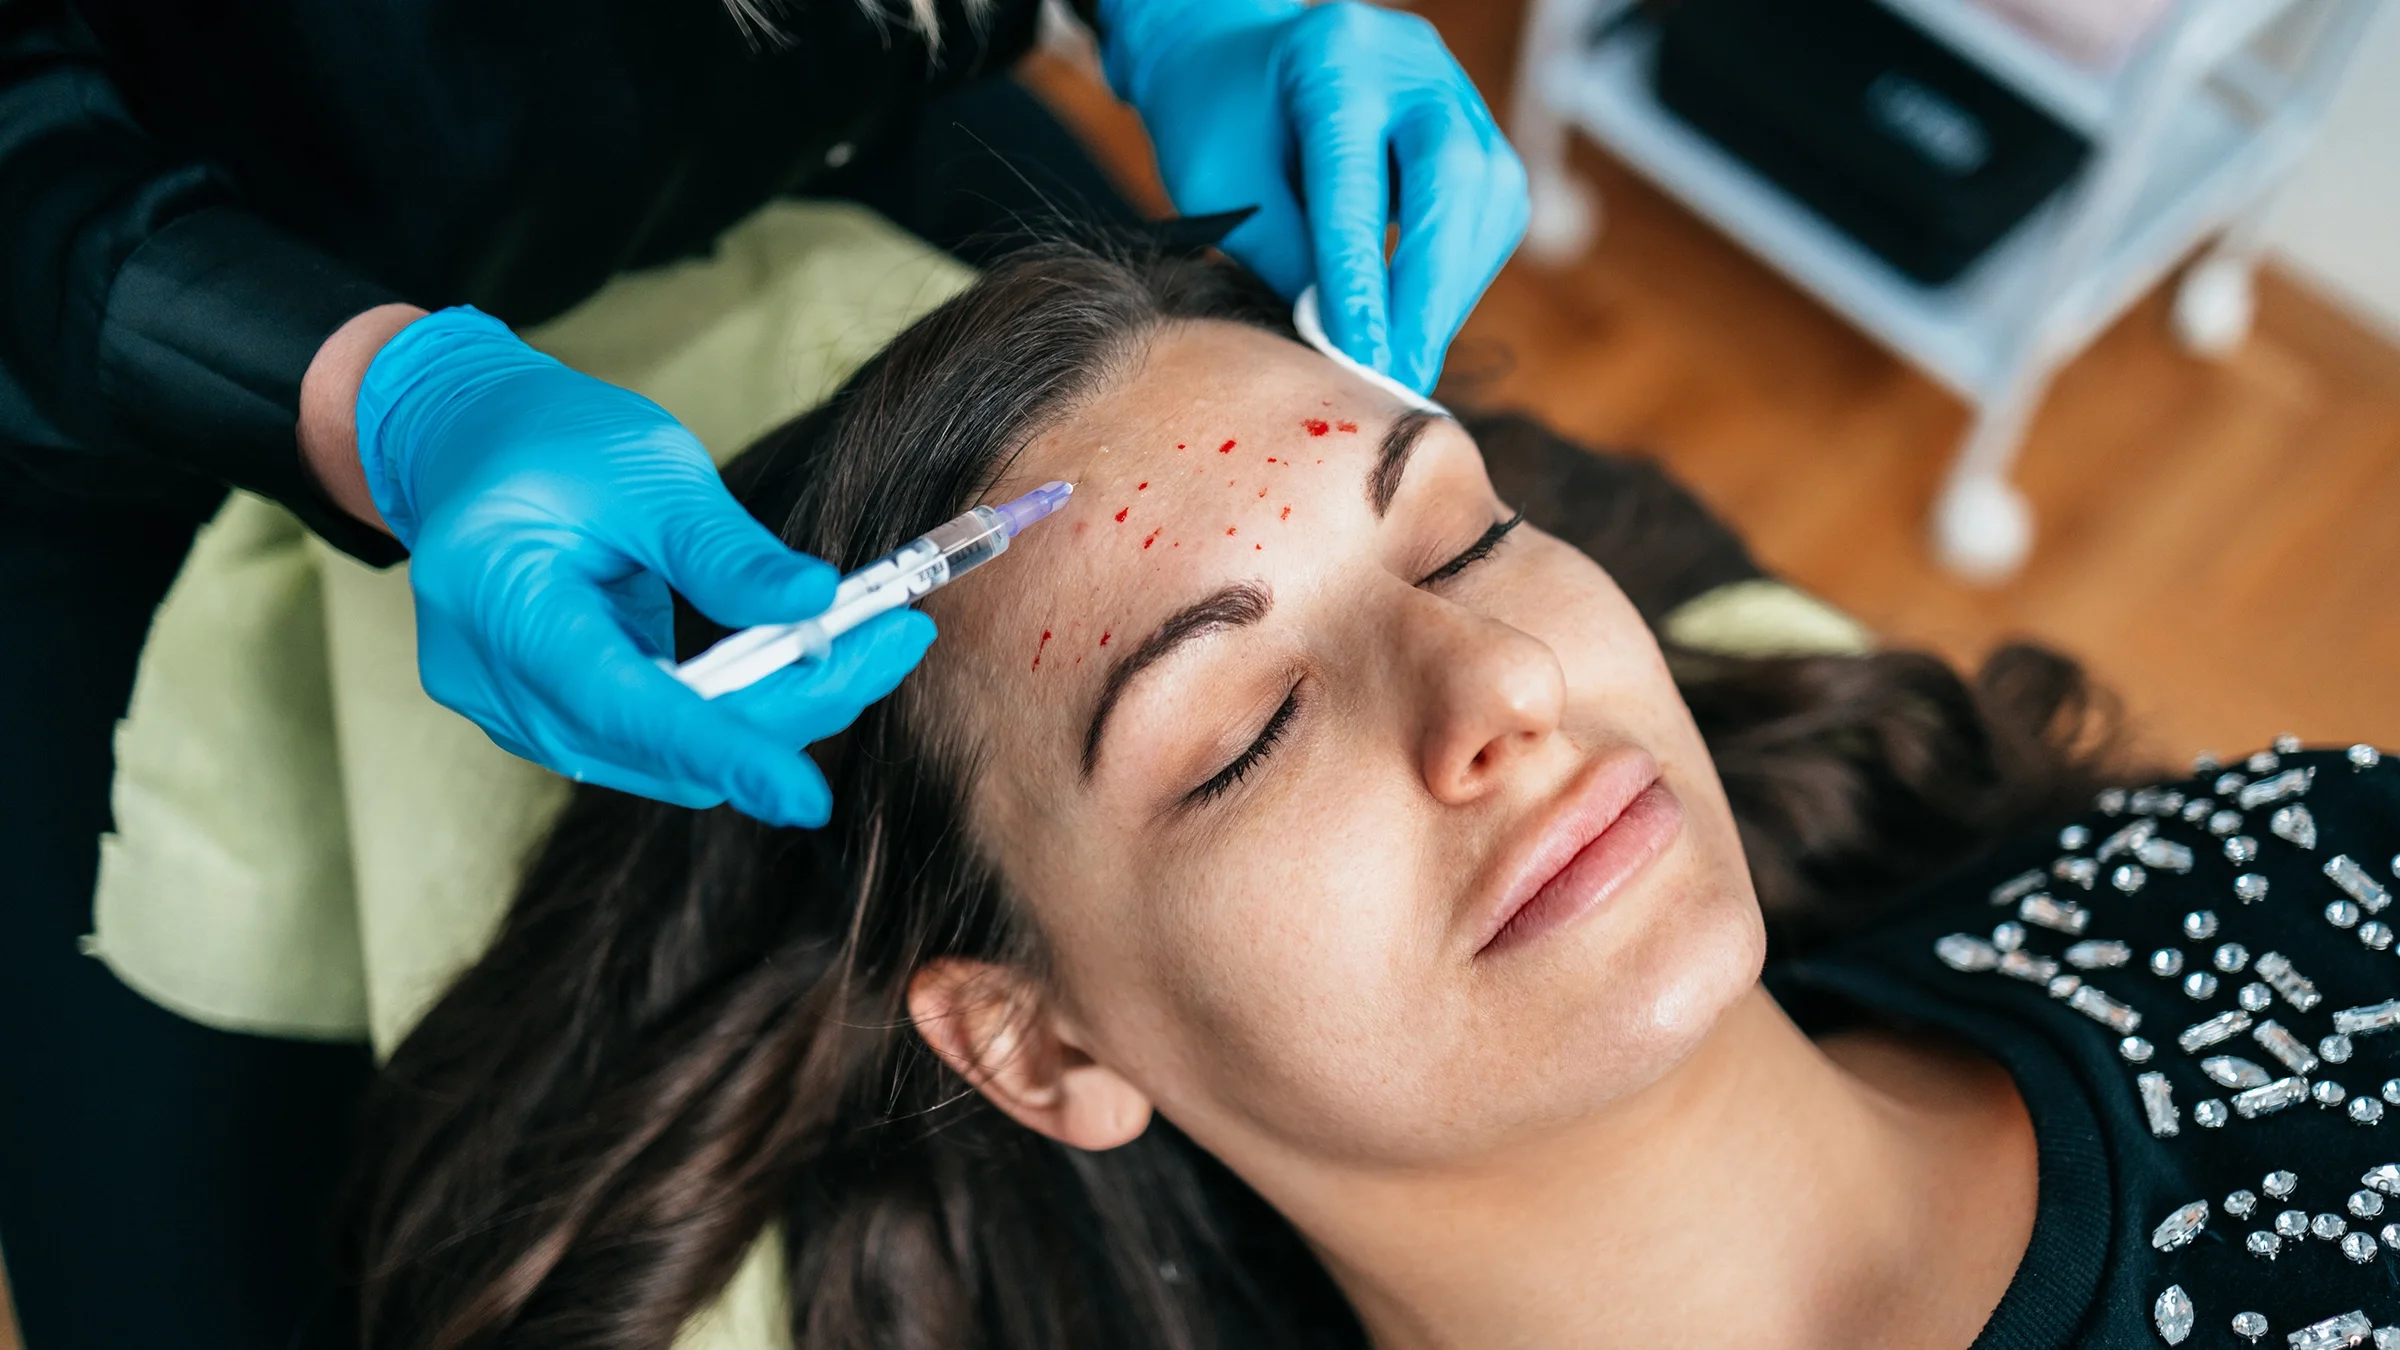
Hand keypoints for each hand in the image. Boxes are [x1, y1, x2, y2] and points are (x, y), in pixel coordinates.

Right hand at [338, 306, 931, 826]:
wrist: (468, 443)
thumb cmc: (550, 437)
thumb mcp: (644, 465)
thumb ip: (722, 549)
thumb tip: (818, 605)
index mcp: (498, 600)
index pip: (620, 705)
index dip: (720, 751)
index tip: (807, 796)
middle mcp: (493, 681)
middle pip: (659, 743)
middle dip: (789, 709)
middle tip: (898, 638)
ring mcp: (512, 712)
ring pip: (665, 756)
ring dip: (773, 713)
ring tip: (867, 641)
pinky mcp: (546, 718)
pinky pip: (652, 739)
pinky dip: (731, 710)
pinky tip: (798, 659)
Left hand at [1101, 0, 1527, 393]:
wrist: (1239, 59)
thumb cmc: (1217, 123)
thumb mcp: (1223, 188)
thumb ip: (1289, 257)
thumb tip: (1351, 347)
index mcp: (1333, 59)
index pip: (1357, 182)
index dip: (1363, 279)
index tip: (1361, 359)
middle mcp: (1409, 62)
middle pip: (1449, 180)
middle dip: (1429, 294)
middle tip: (1403, 378)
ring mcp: (1453, 88)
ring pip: (1487, 198)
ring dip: (1451, 293)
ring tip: (1408, 358)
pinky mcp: (1476, 125)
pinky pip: (1493, 209)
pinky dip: (1459, 274)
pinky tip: (1421, 316)